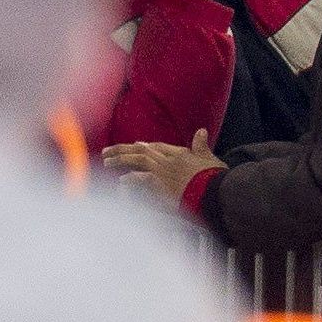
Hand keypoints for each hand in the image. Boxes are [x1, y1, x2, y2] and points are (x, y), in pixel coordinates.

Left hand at [102, 128, 224, 206]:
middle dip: (122, 150)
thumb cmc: (215, 177)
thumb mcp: (211, 158)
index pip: (158, 146)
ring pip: (136, 160)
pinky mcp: (159, 184)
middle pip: (141, 151)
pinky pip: (140, 178)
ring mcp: (162, 171)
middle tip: (107, 151)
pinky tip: (120, 180)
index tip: (135, 145)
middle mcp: (168, 159)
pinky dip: (130, 179)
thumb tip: (201, 131)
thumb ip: (202, 145)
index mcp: (181, 153)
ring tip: (107, 161)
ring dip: (120, 160)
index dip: (145, 146)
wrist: (215, 191)